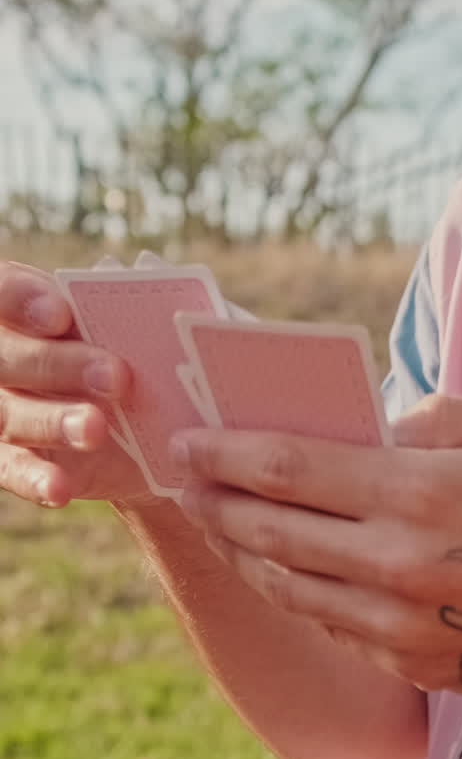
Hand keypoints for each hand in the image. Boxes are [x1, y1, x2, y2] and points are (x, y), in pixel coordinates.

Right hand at [0, 262, 149, 506]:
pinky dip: (34, 479)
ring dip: (51, 421)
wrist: (147, 438)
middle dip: (57, 364)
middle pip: (8, 356)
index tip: (62, 314)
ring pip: (7, 414)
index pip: (5, 291)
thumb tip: (148, 269)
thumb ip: (144, 303)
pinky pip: (8, 469)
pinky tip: (60, 489)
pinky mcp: (10, 458)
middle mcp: (3, 356)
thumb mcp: (149, 334)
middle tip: (116, 377)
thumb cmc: (143, 364)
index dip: (24, 300)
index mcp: (25, 309)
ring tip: (95, 430)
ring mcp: (3, 408)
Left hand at [170, 395, 461, 703]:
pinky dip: (290, 592)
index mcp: (418, 493)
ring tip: (219, 524)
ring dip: (241, 551)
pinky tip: (276, 568)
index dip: (226, 454)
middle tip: (186, 482)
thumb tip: (372, 424)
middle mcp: (394, 564)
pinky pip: (326, 624)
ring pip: (286, 585)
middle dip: (216, 501)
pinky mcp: (403, 663)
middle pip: (270, 530)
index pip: (289, 468)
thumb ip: (439, 414)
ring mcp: (394, 624)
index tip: (188, 442)